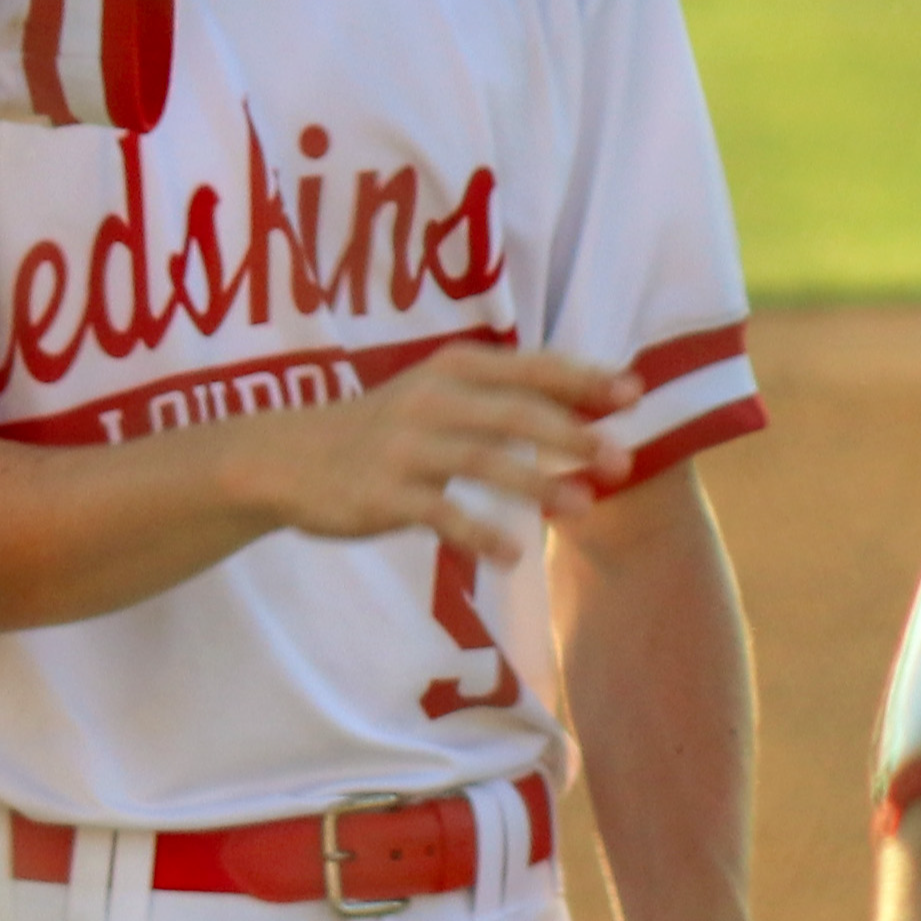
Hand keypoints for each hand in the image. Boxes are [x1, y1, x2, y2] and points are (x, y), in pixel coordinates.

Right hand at [232, 342, 637, 563]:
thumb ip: (498, 401)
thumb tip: (589, 413)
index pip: (527, 367)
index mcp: (449, 369)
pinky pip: (440, 514)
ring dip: (535, 481)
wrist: (285, 459)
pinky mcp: (383, 493)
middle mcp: (428, 399)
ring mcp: (404, 447)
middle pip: (512, 412)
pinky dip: (478, 534)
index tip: (635, 394)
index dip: (582, 379)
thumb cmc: (379, 429)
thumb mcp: (433, 396)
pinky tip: (510, 552)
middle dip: (571, 435)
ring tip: (582, 506)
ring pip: (481, 460)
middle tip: (623, 459)